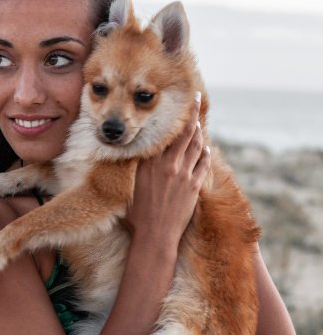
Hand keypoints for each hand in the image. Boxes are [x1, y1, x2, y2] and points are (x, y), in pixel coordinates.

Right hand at [125, 92, 210, 248]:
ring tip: (200, 121)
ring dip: (200, 131)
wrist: (154, 236)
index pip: (164, 133)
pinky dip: (206, 153)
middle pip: (185, 132)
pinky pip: (203, 163)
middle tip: (198, 97)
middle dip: (192, 112)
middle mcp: (168, 165)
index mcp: (149, 163)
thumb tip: (130, 158)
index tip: (176, 103)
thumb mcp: (128, 188)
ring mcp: (184, 175)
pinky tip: (207, 147)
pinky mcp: (194, 186)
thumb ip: (133, 170)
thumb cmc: (136, 216)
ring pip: (196, 145)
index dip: (172, 116)